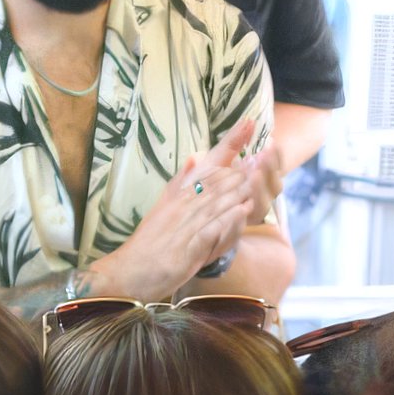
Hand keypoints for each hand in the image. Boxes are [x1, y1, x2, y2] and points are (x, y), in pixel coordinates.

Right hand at [95, 115, 270, 297]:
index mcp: (179, 195)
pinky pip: (210, 230)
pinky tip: (243, 210)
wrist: (128, 271)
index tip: (247, 123)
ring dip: (240, 188)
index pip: (208, 165)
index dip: (229, 144)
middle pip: (217, 181)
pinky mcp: (187, 247)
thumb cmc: (148, 243)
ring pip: (217, 202)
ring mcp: (184, 226)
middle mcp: (182, 206)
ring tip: (260, 175)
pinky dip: (228, 219)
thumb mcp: (163, 208)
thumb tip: (193, 157)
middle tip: (265, 152)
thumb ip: (179, 184)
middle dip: (242, 166)